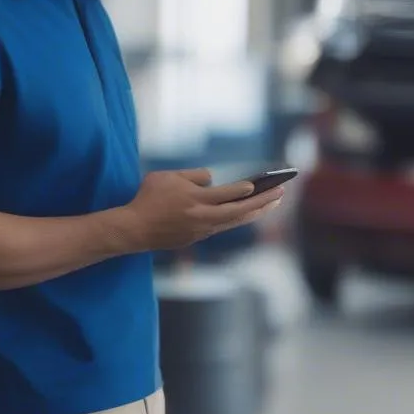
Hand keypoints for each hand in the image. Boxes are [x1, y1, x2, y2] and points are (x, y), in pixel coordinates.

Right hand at [116, 168, 284, 251]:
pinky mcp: (197, 238)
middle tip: (281, 192)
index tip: (256, 184)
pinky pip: (223, 226)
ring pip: (235, 221)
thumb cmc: (148, 197)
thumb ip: (194, 176)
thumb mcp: (168, 176)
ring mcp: (201, 230)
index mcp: (194, 200)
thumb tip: (213, 182)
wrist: (132, 229)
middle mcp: (202, 218)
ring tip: (273, 202)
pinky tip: (249, 211)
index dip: (244, 190)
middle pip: (239, 211)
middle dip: (263, 201)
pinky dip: (239, 218)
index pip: (226, 194)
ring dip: (257, 211)